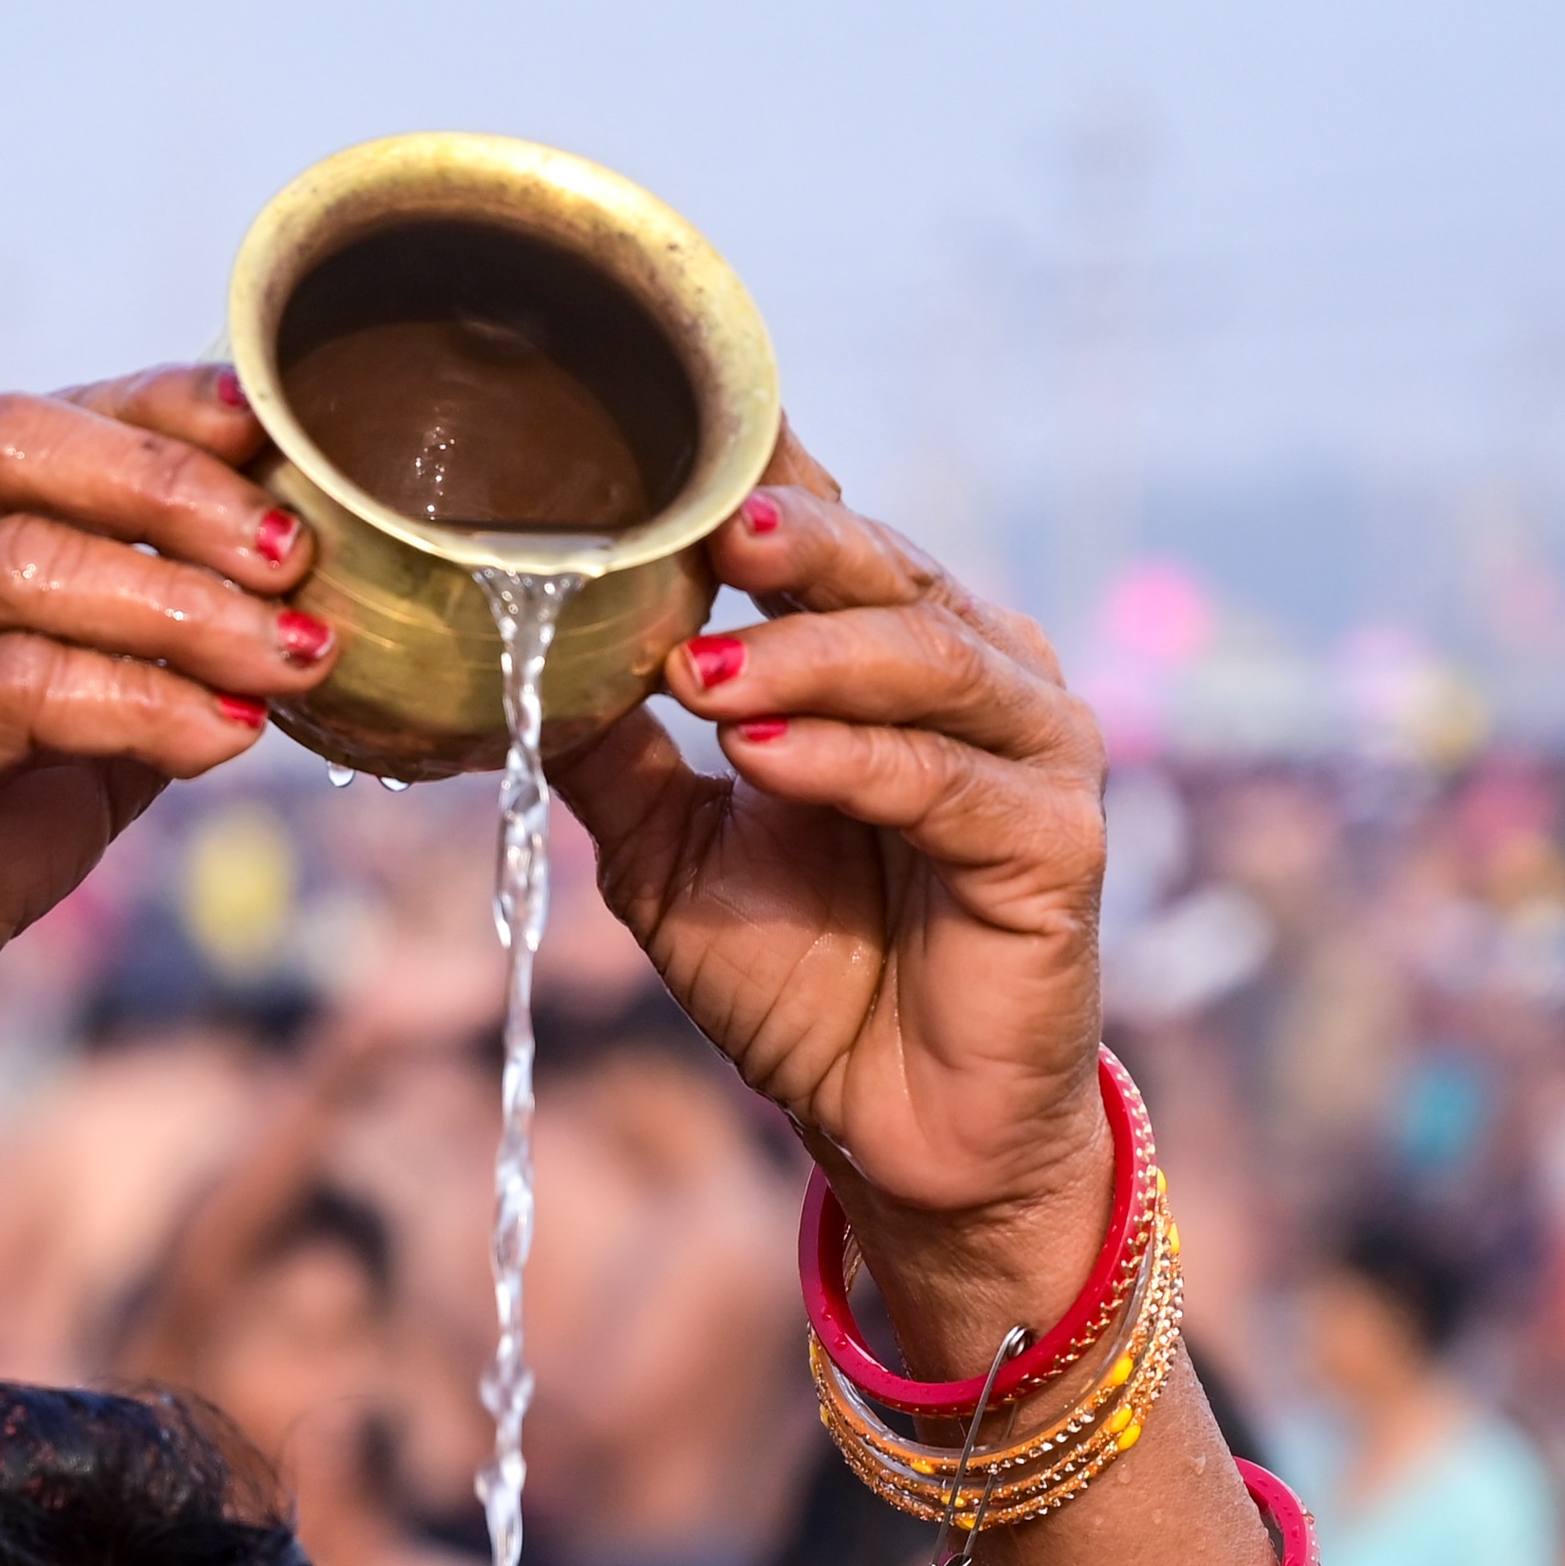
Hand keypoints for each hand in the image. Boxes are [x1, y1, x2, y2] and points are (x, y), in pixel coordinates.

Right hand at [0, 366, 335, 1123]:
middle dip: (176, 489)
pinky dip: (142, 703)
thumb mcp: (41, 749)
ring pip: (24, 564)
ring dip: (184, 606)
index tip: (281, 438)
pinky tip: (220, 736)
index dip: (162, 413)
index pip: (24, 424)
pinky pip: (17, 688)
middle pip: (13, 449)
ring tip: (290, 655)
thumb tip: (283, 603)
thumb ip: (127, 662)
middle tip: (294, 551)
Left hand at [555, 437, 1112, 1328]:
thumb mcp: (669, 850)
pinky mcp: (1055, 841)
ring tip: (701, 673)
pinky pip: (946, 779)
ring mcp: (1030, 750)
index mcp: (890, 649)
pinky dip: (850, 758)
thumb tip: (509, 654)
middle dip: (790, 540)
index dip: (755, 477)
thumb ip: (614, 750)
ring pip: (926, 657)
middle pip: (886, 567)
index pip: (827, 530)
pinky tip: (764, 755)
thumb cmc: (800, 975)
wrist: (895, 1126)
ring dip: (810, 654)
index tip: (661, 439)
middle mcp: (978, 673)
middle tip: (703, 528)